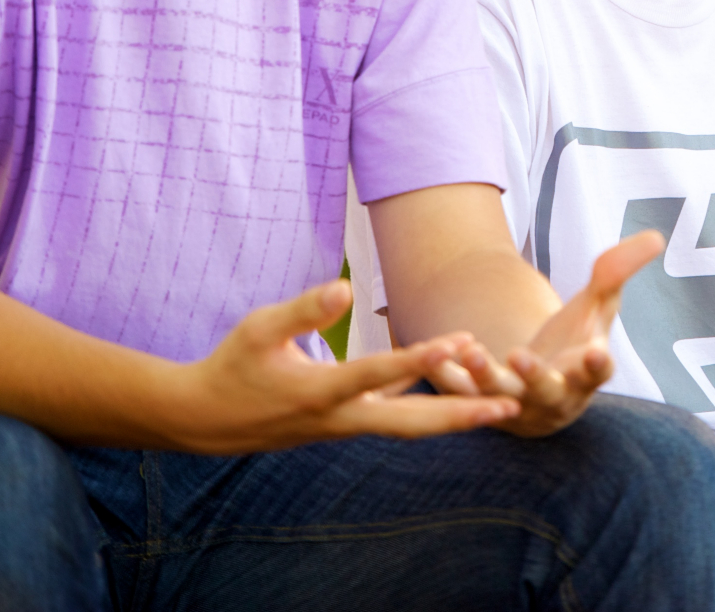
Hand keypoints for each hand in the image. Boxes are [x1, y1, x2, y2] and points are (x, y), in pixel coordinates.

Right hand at [174, 279, 517, 452]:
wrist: (203, 420)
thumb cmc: (230, 367)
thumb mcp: (257, 329)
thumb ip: (303, 309)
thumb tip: (345, 287)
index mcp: (318, 392)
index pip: (377, 374)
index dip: (417, 361)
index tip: (457, 345)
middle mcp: (339, 418)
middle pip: (410, 424)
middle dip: (461, 415)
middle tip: (511, 407)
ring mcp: (343, 427)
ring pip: (407, 426)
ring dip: (451, 416)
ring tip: (501, 406)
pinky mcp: (343, 424)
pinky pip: (391, 418)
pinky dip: (422, 407)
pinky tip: (454, 394)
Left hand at [426, 230, 664, 437]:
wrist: (538, 385)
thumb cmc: (575, 340)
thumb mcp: (598, 305)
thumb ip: (618, 272)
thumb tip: (656, 237)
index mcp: (586, 374)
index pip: (598, 372)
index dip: (598, 364)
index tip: (597, 353)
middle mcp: (553, 397)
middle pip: (547, 391)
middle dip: (534, 377)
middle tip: (521, 358)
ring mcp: (514, 404)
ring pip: (499, 397)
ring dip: (484, 377)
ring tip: (471, 349)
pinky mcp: (479, 403)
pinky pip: (459, 394)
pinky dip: (446, 377)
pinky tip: (433, 353)